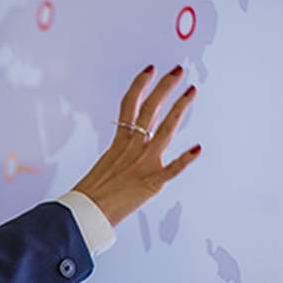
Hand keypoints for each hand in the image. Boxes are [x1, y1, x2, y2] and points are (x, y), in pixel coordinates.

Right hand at [73, 65, 199, 226]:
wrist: (84, 213)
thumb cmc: (91, 192)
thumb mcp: (106, 164)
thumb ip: (121, 153)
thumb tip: (128, 146)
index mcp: (119, 143)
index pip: (129, 106)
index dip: (140, 85)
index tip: (150, 69)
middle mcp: (131, 149)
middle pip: (148, 110)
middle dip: (164, 88)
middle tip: (177, 70)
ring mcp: (142, 164)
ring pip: (163, 131)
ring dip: (179, 110)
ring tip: (191, 91)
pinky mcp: (150, 184)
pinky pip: (170, 170)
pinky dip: (184, 160)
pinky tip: (198, 148)